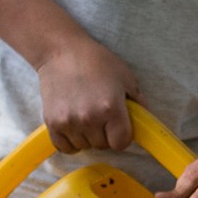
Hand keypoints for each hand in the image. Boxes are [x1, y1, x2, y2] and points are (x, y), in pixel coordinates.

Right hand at [35, 37, 141, 153]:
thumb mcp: (125, 77)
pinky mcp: (52, 122)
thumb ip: (137, 101)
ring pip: (84, 146)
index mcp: (111, 108)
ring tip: (84, 116)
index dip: (122, 136)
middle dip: (104, 135)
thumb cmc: (95, 61)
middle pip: (103, 145)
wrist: (60, 51)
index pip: (121, 143)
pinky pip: (65, 147)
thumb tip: (144, 121)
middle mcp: (90, 118)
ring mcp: (69, 122)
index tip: (118, 127)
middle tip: (100, 116)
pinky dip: (70, 142)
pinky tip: (73, 127)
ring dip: (86, 137)